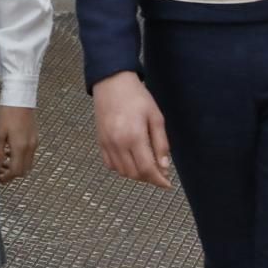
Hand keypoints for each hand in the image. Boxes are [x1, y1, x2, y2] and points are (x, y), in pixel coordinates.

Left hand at [0, 106, 36, 182]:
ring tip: (1, 163)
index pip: (16, 171)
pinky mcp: (35, 138)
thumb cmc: (7, 114)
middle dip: (11, 175)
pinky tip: (9, 153)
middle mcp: (30, 147)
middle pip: (24, 170)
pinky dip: (20, 159)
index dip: (6, 178)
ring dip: (16, 167)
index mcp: (20, 147)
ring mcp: (34, 143)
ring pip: (27, 164)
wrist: (20, 99)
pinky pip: (29, 155)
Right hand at [92, 71, 172, 188]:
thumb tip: (164, 166)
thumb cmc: (137, 97)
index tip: (167, 185)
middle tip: (160, 174)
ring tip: (146, 167)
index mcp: (134, 137)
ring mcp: (106, 143)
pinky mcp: (100, 141)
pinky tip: (131, 161)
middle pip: (134, 174)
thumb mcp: (156, 117)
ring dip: (136, 175)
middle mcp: (118, 143)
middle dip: (149, 178)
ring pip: (122, 171)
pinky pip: (110, 164)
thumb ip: (161, 143)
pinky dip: (121, 168)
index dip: (159, 180)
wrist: (112, 82)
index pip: (147, 169)